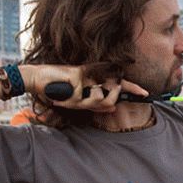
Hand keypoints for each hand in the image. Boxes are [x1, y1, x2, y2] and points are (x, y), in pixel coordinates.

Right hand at [22, 64, 148, 113]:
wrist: (36, 78)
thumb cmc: (56, 88)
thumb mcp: (77, 99)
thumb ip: (96, 102)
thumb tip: (114, 107)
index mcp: (95, 77)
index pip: (118, 82)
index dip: (132, 88)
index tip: (145, 94)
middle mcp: (93, 75)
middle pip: (111, 96)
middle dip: (104, 104)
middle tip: (88, 101)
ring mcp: (87, 75)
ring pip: (99, 98)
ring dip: (87, 104)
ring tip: (74, 98)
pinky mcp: (78, 76)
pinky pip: (83, 96)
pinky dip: (75, 99)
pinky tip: (66, 93)